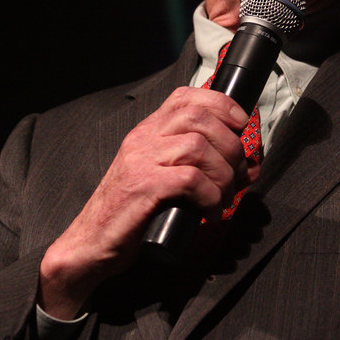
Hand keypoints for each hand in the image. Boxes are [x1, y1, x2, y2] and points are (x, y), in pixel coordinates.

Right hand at [37, 86, 257, 318]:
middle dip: (230, 144)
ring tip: (224, 197)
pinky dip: (211, 196)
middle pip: (199, 117)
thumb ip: (199, 166)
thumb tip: (247, 166)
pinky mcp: (143, 187)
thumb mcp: (164, 179)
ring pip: (198, 146)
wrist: (91, 242)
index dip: (221, 105)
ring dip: (223, 174)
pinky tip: (210, 211)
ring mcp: (141, 161)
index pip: (186, 96)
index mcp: (148, 131)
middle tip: (236, 174)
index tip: (240, 125)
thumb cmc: (131, 213)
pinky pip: (190, 179)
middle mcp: (143, 139)